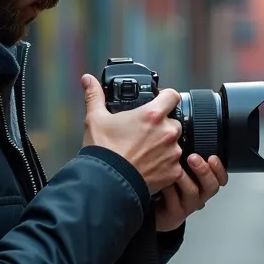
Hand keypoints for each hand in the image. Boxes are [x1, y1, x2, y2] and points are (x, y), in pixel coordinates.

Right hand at [81, 74, 183, 194]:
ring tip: (146, 153)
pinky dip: (165, 166)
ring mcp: (173, 152)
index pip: (173, 96)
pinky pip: (175, 164)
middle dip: (162, 126)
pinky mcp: (174, 171)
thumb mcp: (95, 119)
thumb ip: (95, 96)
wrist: (107, 183)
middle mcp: (167, 131)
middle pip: (174, 121)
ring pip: (175, 144)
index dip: (166, 97)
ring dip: (165, 146)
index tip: (160, 102)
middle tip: (145, 134)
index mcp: (153, 114)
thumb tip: (88, 80)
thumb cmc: (103, 151)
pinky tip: (150, 167)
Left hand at [154, 154, 228, 231]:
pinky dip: (168, 187)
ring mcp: (187, 206)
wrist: (148, 208)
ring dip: (185, 177)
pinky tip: (161, 178)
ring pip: (193, 192)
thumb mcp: (178, 168)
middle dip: (204, 171)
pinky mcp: (175, 214)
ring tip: (175, 166)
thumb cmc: (163, 187)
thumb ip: (185, 157)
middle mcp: (198, 196)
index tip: (212, 157)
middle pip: (211, 186)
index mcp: (202, 184)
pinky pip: (174, 200)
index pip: (220, 178)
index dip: (219, 169)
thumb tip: (184, 137)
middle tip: (193, 158)